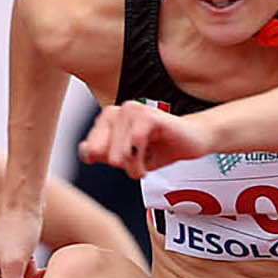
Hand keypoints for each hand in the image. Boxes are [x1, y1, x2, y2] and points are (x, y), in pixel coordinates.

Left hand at [80, 101, 206, 176]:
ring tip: (147, 160)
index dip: (108, 163)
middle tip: (141, 160)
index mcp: (108, 119)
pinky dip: (144, 160)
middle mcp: (117, 111)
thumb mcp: (126, 157)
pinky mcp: (148, 115)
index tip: (126, 159)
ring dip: (136, 167)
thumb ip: (103, 154)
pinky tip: (152, 157)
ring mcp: (132, 110)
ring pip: (119, 154)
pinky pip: (135, 145)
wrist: (192, 141)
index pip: (89, 150)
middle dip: (124, 166)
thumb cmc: (160, 148)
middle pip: (104, 156)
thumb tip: (85, 151)